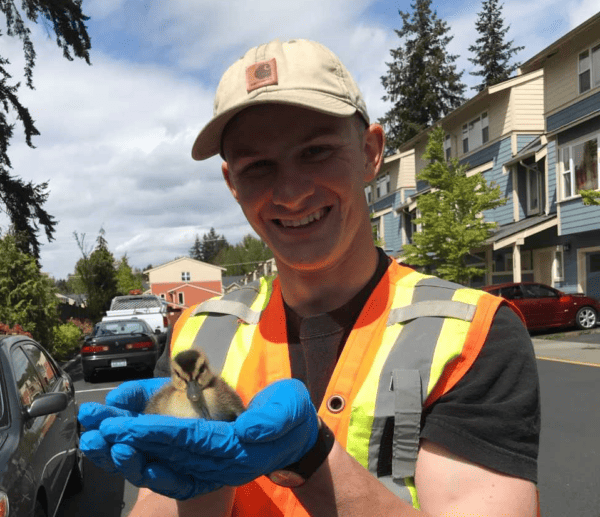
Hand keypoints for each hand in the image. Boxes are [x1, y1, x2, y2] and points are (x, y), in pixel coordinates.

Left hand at [94, 379, 318, 499]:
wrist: (293, 439)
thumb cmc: (290, 418)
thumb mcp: (289, 410)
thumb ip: (273, 419)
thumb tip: (251, 429)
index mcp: (234, 451)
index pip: (188, 441)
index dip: (154, 434)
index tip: (124, 425)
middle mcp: (213, 464)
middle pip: (164, 455)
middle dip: (128, 440)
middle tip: (96, 427)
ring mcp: (204, 466)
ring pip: (158, 462)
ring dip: (124, 450)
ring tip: (95, 436)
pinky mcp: (198, 462)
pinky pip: (163, 462)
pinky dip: (138, 454)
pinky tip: (116, 444)